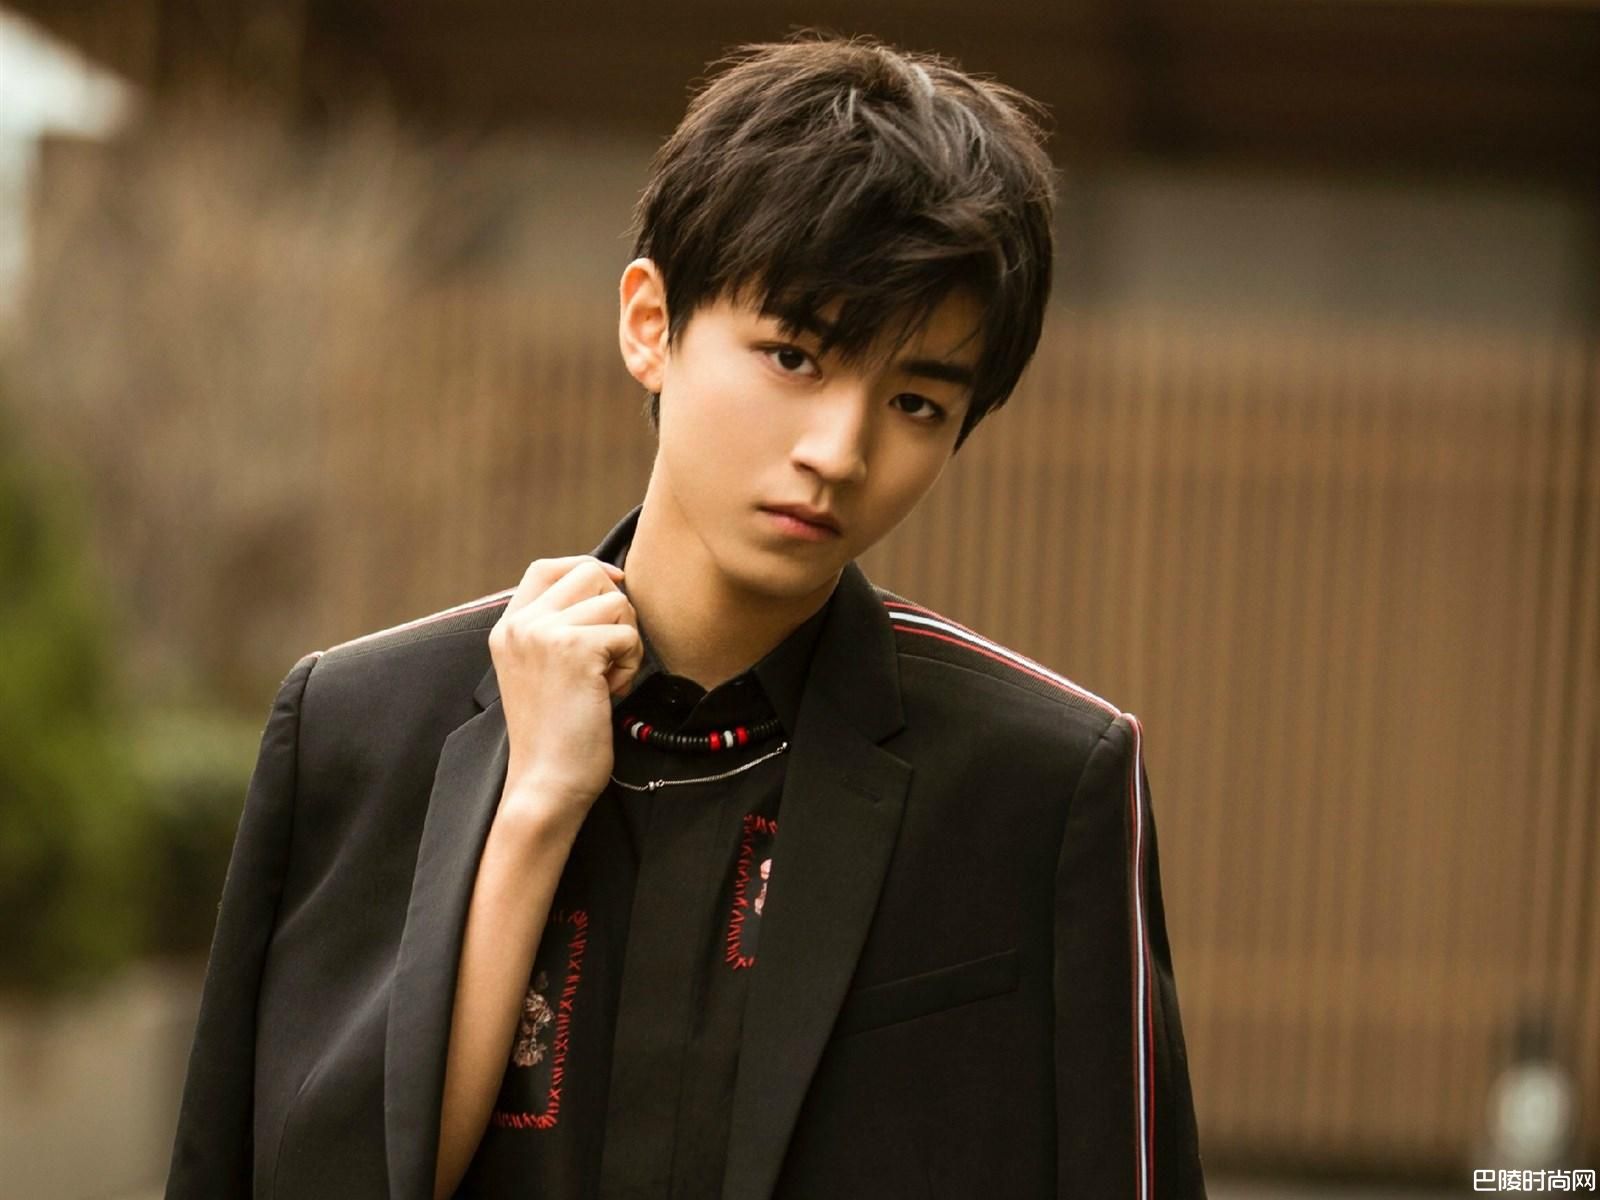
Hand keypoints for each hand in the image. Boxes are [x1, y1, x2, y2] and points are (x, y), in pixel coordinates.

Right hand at [487, 555, 643, 823]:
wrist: (546, 782)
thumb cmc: (555, 735)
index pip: (547, 567)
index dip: (587, 569)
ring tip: (605, 681)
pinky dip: (630, 665)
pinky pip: (627, 635)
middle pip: (589, 574)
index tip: (614, 589)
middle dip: (614, 611)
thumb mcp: (542, 670)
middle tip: (607, 658)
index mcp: (508, 628)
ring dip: (625, 642)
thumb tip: (609, 586)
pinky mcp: (575, 649)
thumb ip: (558, 630)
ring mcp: (545, 633)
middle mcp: (521, 624)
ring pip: (616, 602)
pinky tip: (609, 693)